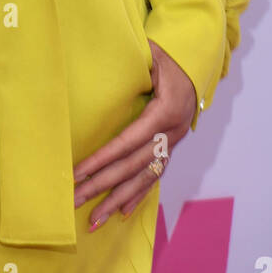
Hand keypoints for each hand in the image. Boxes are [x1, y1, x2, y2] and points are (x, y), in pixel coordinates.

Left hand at [72, 40, 195, 230]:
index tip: (79, 172)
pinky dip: (139, 195)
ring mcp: (172, 144)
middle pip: (132, 166)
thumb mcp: (152, 53)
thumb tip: (102, 59)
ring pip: (144, 178)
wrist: (195, 65)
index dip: (103, 159)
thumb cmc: (168, 57)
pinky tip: (122, 211)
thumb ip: (133, 61)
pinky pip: (154, 176)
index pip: (128, 142)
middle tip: (76, 201)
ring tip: (96, 219)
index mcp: (164, 112)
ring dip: (118, 200)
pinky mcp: (170, 148)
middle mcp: (170, 134)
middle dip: (103, 186)